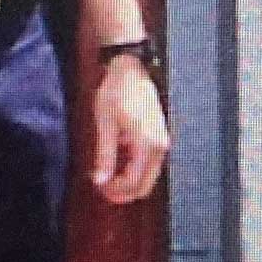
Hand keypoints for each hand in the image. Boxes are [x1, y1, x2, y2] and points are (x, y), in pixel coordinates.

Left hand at [91, 57, 169, 203]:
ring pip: (148, 177)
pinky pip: (149, 164)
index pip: (134, 182)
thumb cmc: (116, 92)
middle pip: (145, 185)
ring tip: (107, 177)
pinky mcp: (159, 137)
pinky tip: (118, 163)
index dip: (116, 191)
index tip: (100, 189)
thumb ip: (105, 155)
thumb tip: (100, 180)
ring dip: (129, 182)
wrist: (131, 69)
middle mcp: (160, 146)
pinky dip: (134, 170)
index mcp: (147, 144)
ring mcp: (162, 142)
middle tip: (103, 188)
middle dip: (124, 192)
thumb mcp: (105, 124)